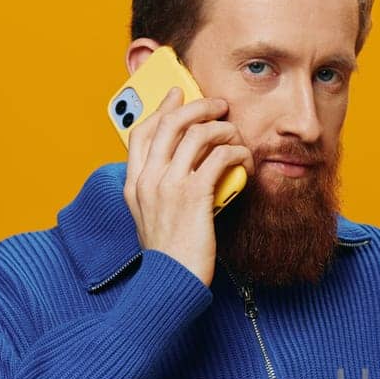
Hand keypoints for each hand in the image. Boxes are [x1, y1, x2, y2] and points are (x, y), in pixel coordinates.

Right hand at [121, 86, 252, 286]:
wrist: (170, 283)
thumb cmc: (169, 254)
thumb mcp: (151, 219)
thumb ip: (158, 191)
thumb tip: (181, 169)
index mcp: (134, 184)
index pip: (141, 132)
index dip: (162, 108)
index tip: (178, 95)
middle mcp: (147, 180)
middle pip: (169, 123)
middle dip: (197, 106)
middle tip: (218, 105)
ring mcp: (168, 186)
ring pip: (197, 134)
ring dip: (223, 129)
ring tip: (236, 136)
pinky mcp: (194, 195)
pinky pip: (220, 157)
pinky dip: (237, 153)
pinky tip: (245, 160)